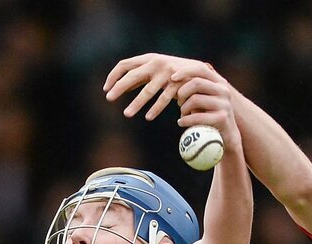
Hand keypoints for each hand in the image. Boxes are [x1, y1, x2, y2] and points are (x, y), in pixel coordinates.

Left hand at [103, 53, 224, 122]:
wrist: (206, 76)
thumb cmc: (180, 78)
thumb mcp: (159, 74)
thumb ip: (144, 77)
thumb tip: (122, 84)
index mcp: (150, 59)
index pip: (125, 64)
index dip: (114, 76)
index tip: (105, 88)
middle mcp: (157, 63)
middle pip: (133, 74)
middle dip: (119, 87)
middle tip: (109, 99)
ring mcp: (168, 73)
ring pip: (148, 89)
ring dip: (136, 102)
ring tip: (127, 114)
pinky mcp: (178, 85)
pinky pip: (164, 98)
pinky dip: (155, 108)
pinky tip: (148, 117)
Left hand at [173, 72, 238, 148]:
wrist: (228, 136)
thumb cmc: (212, 115)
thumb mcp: (206, 98)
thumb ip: (196, 88)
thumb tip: (174, 78)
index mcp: (220, 82)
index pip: (201, 69)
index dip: (185, 71)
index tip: (172, 78)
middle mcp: (224, 90)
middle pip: (196, 83)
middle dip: (182, 92)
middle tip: (178, 102)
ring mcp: (224, 104)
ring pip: (195, 99)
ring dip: (184, 108)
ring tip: (182, 114)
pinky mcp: (222, 118)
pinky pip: (197, 117)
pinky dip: (186, 120)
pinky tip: (181, 122)